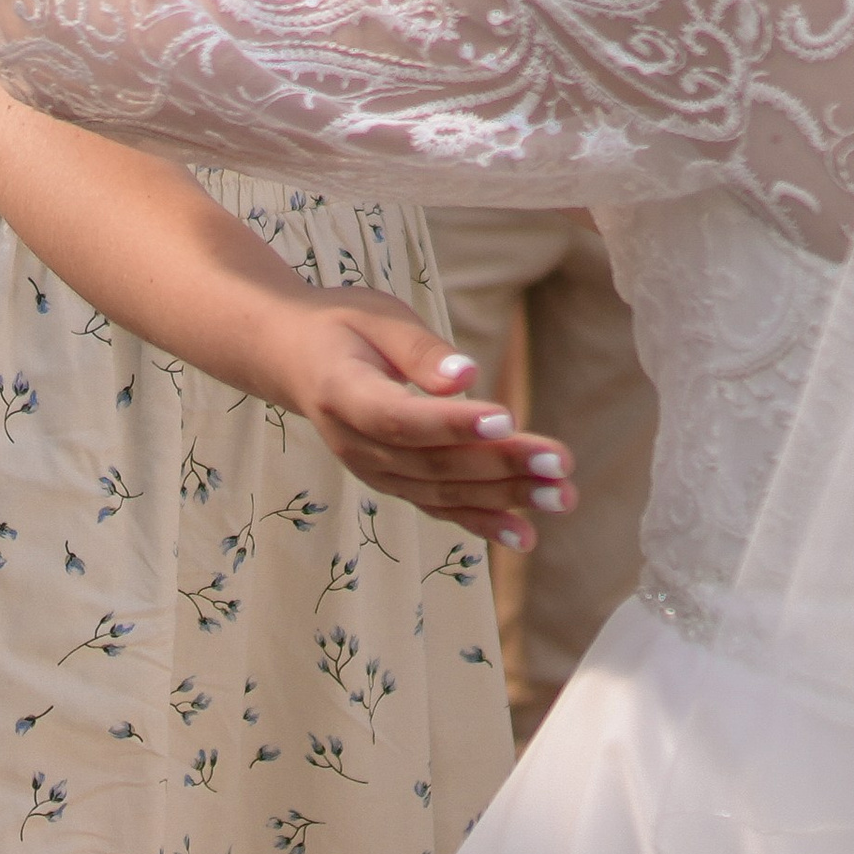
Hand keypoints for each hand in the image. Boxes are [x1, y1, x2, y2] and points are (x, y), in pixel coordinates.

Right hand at [269, 289, 575, 552]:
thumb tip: (466, 376)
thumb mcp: (378, 317)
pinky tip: (525, 535)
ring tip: (561, 496)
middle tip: (560, 463)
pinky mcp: (391, 482)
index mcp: (342, 393)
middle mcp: (354, 443)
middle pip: (433, 463)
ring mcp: (372, 470)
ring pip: (442, 491)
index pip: (401, 418)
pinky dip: (481, 523)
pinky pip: (438, 508)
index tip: (507, 417)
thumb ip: (420, 350)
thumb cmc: (341, 326)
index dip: (453, 424)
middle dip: (502, 466)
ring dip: (504, 498)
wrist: (293, 360)